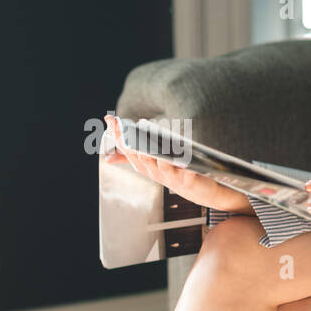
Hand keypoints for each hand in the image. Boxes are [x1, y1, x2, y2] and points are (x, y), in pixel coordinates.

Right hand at [104, 115, 251, 213]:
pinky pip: (187, 174)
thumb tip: (106, 158)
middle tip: (125, 132)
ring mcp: (173, 179)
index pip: (128, 151)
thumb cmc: (177, 176)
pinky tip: (184, 158)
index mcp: (147, 168)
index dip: (118, 136)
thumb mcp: (154, 166)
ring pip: (161, 167)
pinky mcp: (190, 181)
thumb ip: (134, 159)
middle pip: (141, 159)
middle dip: (133, 145)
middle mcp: (156, 174)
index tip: (109, 119)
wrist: (203, 192)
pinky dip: (184, 168)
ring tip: (147, 146)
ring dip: (154, 157)